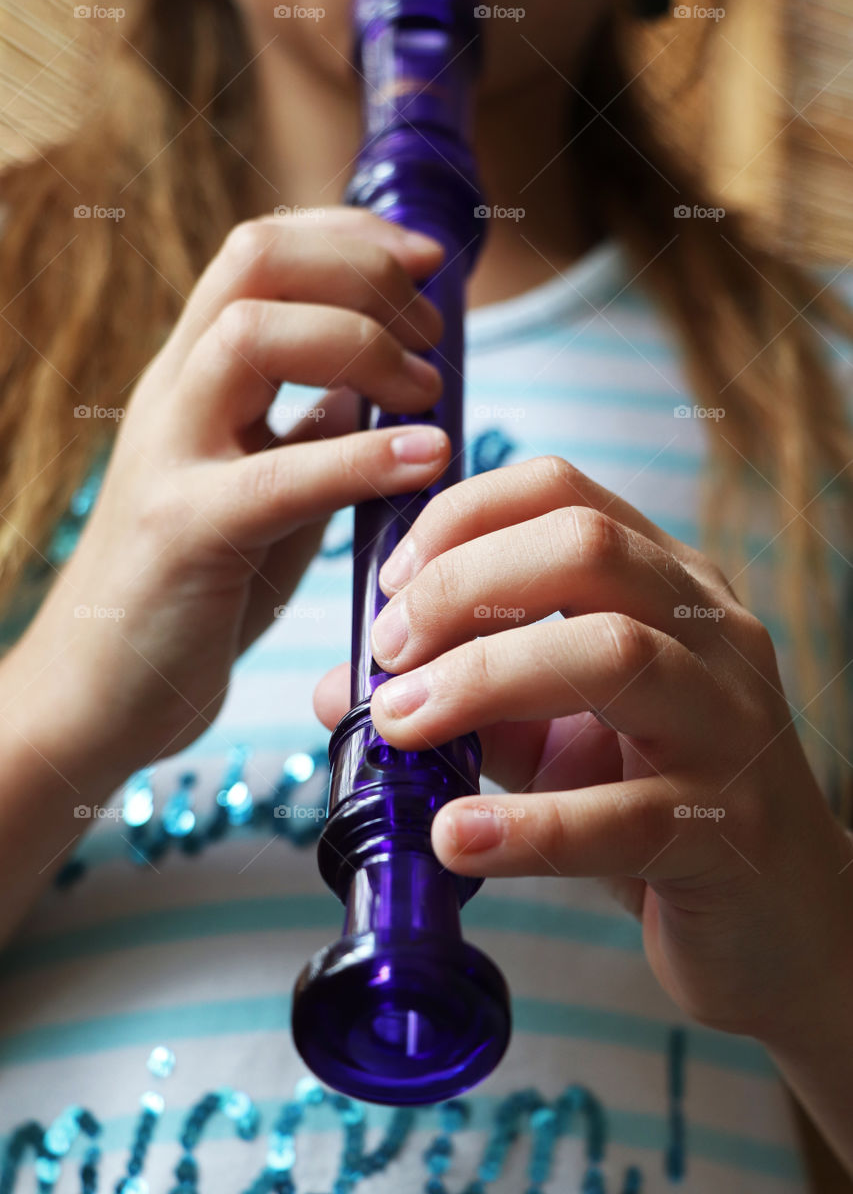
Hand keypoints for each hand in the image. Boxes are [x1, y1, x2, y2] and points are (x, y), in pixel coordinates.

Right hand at [3, 208, 450, 786]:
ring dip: (361, 344)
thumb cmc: (191, 592)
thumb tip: (375, 381)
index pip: (261, 251)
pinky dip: (364, 456)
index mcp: (192, 379)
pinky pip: (279, 474)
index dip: (351, 236)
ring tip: (428, 392)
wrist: (97, 696)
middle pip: (254, 265)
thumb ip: (307, 428)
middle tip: (434, 327)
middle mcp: (173, 399)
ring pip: (250, 338)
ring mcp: (170, 460)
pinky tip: (429, 458)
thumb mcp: (263, 488)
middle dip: (362, 273)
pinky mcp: (184, 536)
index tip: (426, 261)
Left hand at [315, 455, 852, 1042]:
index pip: (563, 494)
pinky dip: (528, 826)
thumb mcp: (552, 731)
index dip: (462, 520)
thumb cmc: (655, 798)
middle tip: (390, 651)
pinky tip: (454, 836)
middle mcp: (709, 634)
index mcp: (668, 586)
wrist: (777, 917)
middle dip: (463, 584)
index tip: (391, 583)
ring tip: (401, 726)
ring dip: (482, 679)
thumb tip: (343, 687)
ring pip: (614, 655)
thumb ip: (461, 696)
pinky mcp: (728, 831)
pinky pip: (625, 816)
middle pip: (586, 549)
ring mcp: (729, 726)